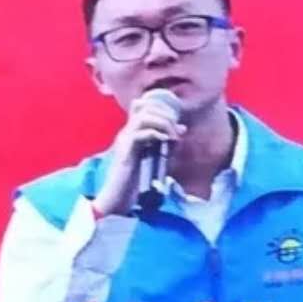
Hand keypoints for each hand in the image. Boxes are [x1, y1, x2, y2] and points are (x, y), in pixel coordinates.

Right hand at [91, 91, 189, 216]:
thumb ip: (168, 142)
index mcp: (133, 131)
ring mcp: (125, 140)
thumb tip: (182, 128)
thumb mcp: (158, 156)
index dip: (160, 107)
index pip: (142, 105)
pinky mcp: (126, 152)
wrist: (119, 196)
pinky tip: (165, 141)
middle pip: (144, 106)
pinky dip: (155, 134)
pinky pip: (139, 134)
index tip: (175, 122)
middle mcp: (127, 132)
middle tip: (176, 130)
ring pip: (143, 117)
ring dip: (162, 123)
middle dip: (165, 114)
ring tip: (172, 136)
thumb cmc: (138, 179)